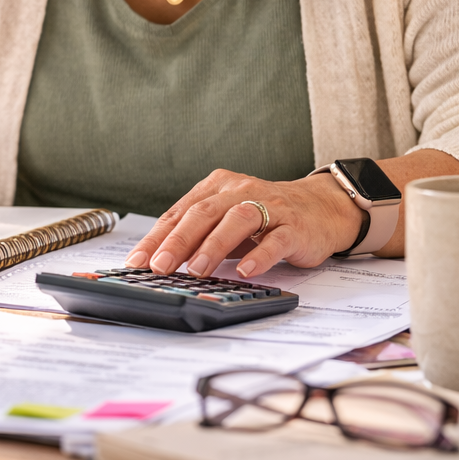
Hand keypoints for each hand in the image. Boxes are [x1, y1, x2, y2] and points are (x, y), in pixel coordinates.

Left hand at [125, 168, 364, 278]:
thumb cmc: (266, 217)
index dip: (157, 237)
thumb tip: (160, 261)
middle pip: (203, 213)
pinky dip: (259, 256)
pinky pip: (275, 240)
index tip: (137, 259)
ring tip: (196, 271)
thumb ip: (198, 236)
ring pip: (237, 221)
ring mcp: (270, 207)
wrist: (321, 208)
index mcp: (217, 187)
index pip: (180, 212)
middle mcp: (240, 191)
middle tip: (159, 265)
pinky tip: (245, 272)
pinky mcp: (294, 226)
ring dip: (213, 246)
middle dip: (178, 241)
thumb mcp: (226, 222)